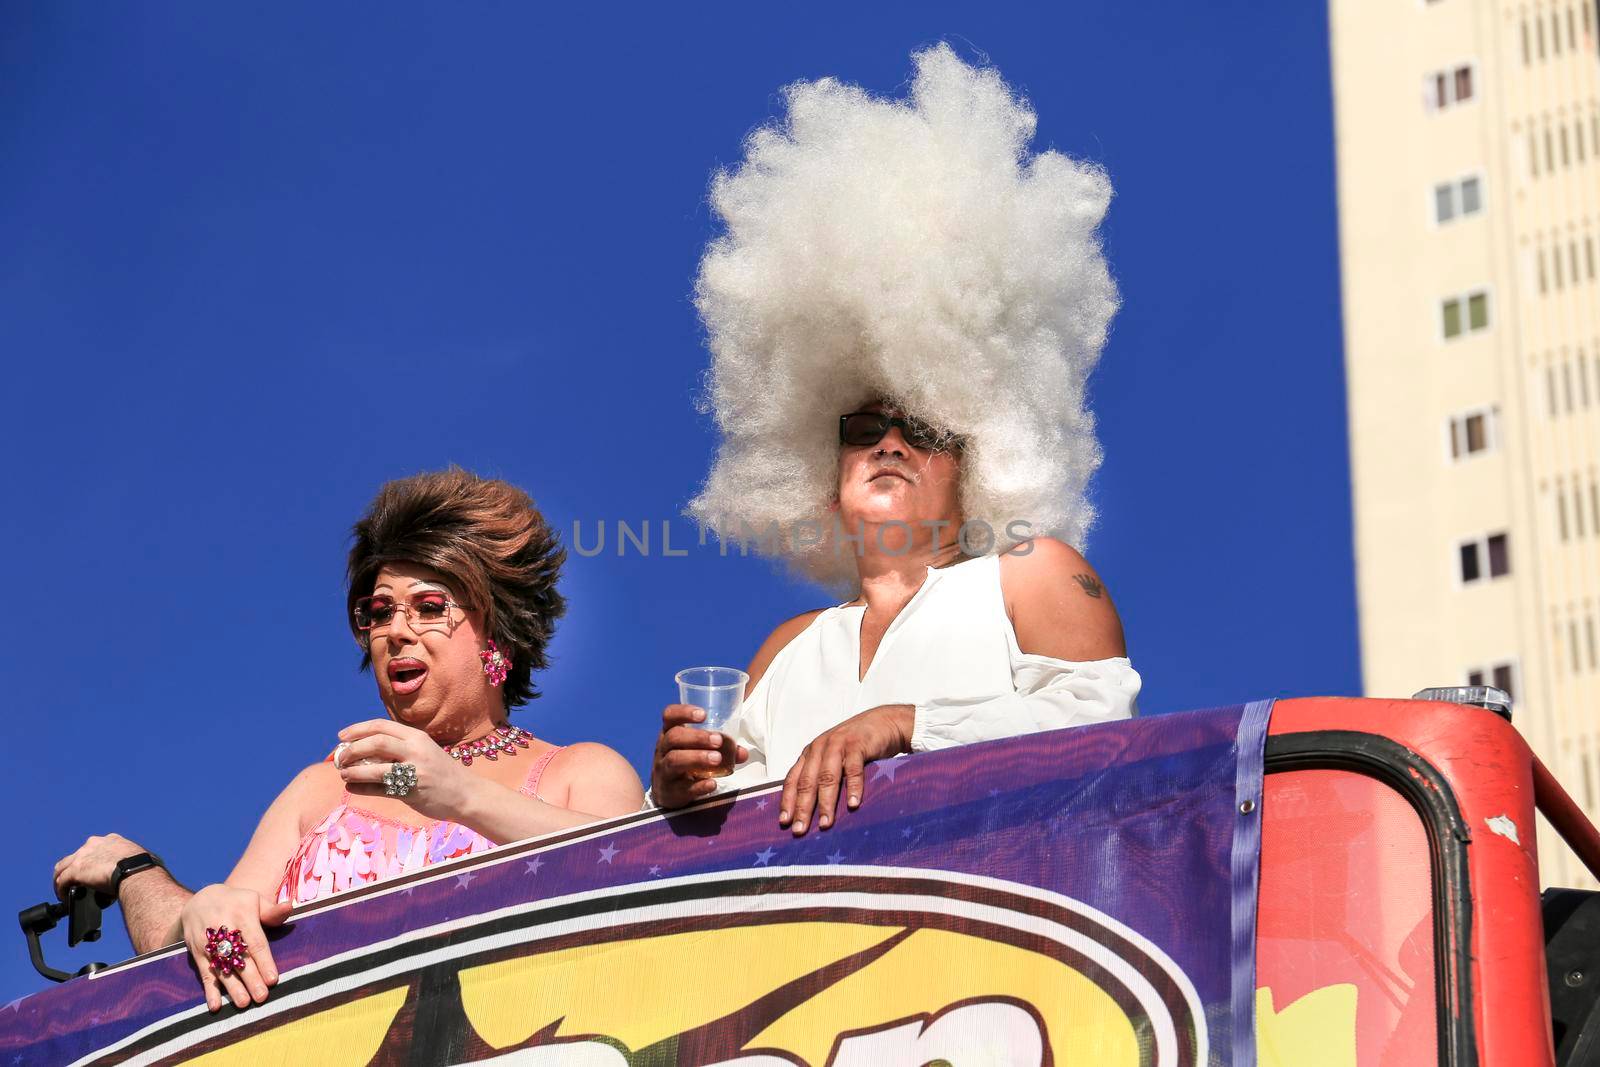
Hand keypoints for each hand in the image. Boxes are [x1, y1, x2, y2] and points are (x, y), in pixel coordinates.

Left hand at [52, 833, 146, 899]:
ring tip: (65, 893)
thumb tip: (134, 873)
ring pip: (62, 868)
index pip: (93, 849)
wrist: (136, 872)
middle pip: (75, 857)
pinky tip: (64, 898)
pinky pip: (61, 881)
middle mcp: (94, 844)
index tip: (93, 873)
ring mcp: (83, 856)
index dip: (91, 862)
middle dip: (73, 870)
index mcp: (111, 840)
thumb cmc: (143, 868)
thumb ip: (130, 863)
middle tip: (76, 884)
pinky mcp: (76, 869)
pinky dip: (61, 890)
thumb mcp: (137, 859)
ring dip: (61, 880)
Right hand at [179, 884, 289, 1011]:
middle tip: (262, 996)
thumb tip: (289, 906)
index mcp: (242, 914)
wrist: (199, 900)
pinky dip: (209, 990)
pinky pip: (204, 973)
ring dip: (232, 987)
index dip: (264, 961)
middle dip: (251, 978)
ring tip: (243, 1003)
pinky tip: (215, 1006)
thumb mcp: (254, 900)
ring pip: (222, 968)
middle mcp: (223, 928)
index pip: (255, 942)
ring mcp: (208, 942)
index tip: (273, 979)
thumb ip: (271, 910)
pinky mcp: (197, 953)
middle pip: (239, 958)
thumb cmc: (236, 903)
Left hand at [335, 719, 469, 821]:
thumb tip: (362, 747)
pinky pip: (379, 790)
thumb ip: (399, 746)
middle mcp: (415, 751)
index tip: (341, 737)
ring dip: (353, 771)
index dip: (357, 729)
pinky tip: (352, 788)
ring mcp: (414, 772)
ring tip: (343, 774)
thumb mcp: (424, 750)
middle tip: (340, 757)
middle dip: (353, 750)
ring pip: (374, 768)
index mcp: (416, 737)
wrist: (465, 793)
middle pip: (376, 743)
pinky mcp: (411, 792)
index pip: (381, 726)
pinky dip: (361, 789)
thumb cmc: (440, 771)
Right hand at [651, 704, 747, 808]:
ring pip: (674, 760)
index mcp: (669, 733)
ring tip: (717, 759)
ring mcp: (664, 771)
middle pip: (673, 737)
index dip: (683, 712)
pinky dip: (698, 786)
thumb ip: (720, 747)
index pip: (669, 716)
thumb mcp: (695, 749)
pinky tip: (712, 783)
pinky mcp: (670, 791)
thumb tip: (742, 752)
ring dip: (697, 758)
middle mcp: (663, 750)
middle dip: (697, 737)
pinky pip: (682, 788)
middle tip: (718, 741)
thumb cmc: (684, 761)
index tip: (703, 714)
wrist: (666, 792)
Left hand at [779, 704, 912, 835]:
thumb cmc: (857, 746)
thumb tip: (810, 810)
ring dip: (826, 802)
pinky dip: (853, 788)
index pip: (793, 779)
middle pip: (807, 782)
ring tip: (825, 824)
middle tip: (800, 830)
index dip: (788, 800)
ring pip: (827, 777)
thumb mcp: (833, 758)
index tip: (784, 822)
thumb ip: (822, 775)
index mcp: (810, 753)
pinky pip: (853, 769)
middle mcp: (819, 748)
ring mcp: (838, 745)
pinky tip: (853, 804)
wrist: (884, 722)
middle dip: (803, 808)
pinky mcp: (857, 744)